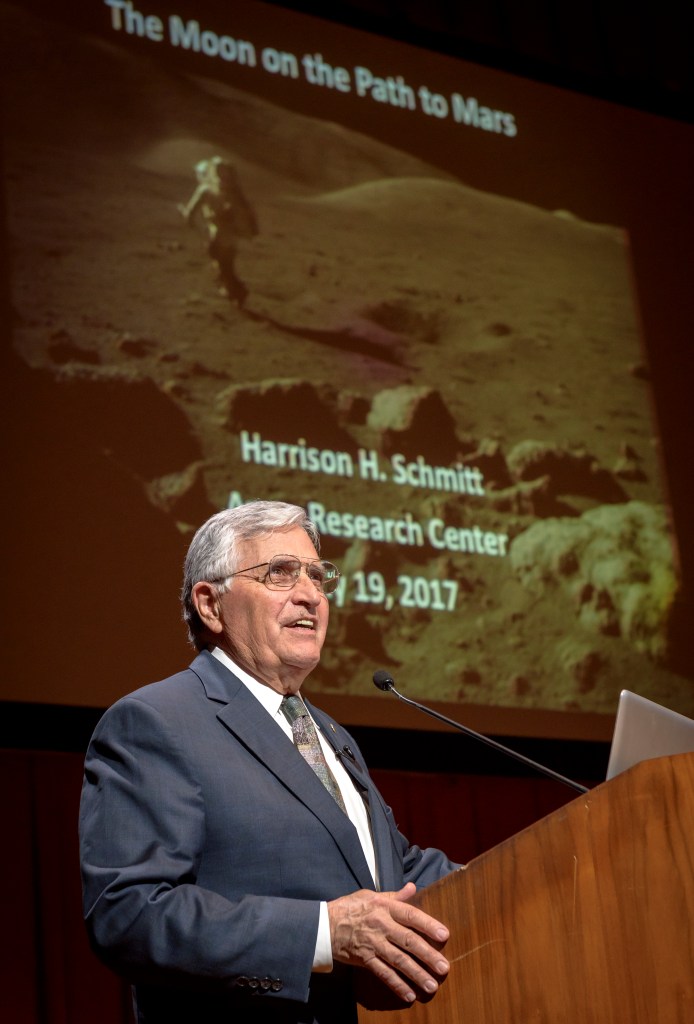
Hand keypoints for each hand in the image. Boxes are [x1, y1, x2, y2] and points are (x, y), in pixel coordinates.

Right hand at [327, 882, 449, 1004]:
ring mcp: (373, 944)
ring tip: (431, 985)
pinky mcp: (365, 959)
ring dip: (416, 974)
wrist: (325, 925)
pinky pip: (383, 973)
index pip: (410, 915)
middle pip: (408, 941)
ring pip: (398, 960)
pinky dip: (396, 984)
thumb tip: (413, 887)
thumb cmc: (351, 907)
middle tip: (444, 967)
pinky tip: (409, 994)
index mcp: (384, 907)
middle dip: (427, 955)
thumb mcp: (371, 895)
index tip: (444, 935)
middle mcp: (381, 925)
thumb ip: (394, 896)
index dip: (428, 924)